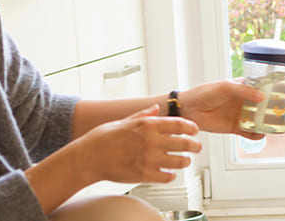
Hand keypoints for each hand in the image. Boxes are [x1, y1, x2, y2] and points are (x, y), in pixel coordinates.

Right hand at [67, 104, 201, 184]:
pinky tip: (169, 173)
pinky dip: (171, 175)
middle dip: (194, 145)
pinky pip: (167, 177)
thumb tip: (155, 108)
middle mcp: (151, 141)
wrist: (88, 158)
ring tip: (184, 161)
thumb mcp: (123, 121)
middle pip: (185, 143)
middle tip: (197, 147)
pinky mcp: (144, 174)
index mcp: (147, 125)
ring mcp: (149, 158)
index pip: (179, 124)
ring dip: (185, 161)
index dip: (191, 127)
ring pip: (180, 162)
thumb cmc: (102, 139)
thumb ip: (143, 115)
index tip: (195, 130)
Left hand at [178, 80, 284, 139]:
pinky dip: (258, 135)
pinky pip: (250, 133)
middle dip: (280, 107)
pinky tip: (264, 134)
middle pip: (266, 105)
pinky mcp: (234, 128)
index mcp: (243, 88)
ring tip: (283, 124)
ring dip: (272, 122)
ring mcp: (240, 115)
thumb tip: (262, 96)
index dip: (277, 91)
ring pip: (261, 119)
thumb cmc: (204, 93)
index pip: (264, 88)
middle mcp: (244, 101)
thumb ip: (244, 91)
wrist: (188, 109)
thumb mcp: (225, 87)